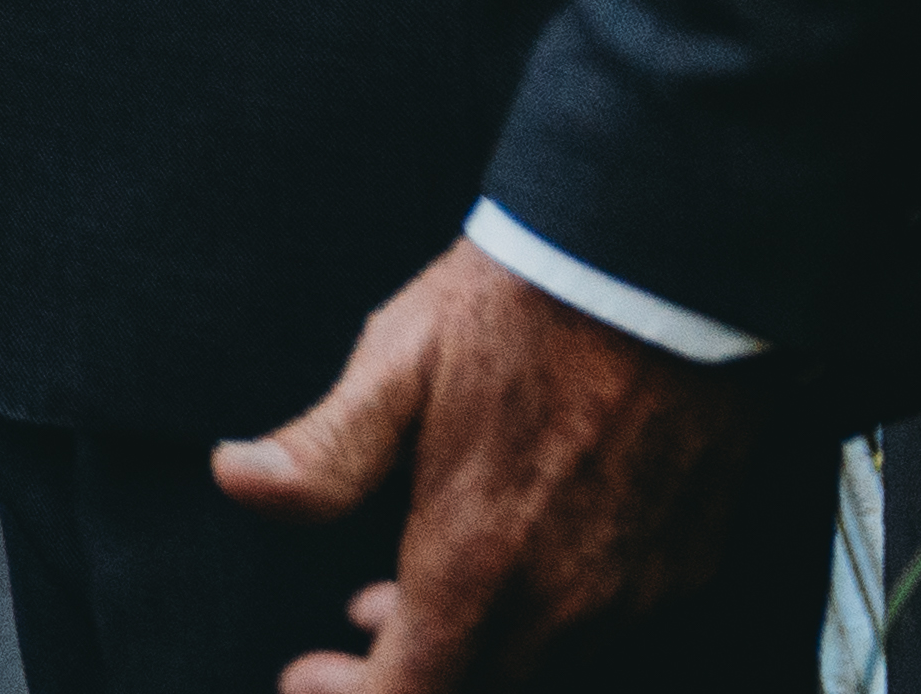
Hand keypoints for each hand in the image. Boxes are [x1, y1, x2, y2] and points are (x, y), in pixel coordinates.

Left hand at [216, 237, 773, 693]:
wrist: (661, 269)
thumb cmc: (518, 308)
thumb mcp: (396, 362)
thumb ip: (323, 450)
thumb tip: (236, 481)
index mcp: (479, 562)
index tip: (304, 676)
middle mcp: (565, 602)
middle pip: (474, 687)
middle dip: (403, 675)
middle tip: (350, 625)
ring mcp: (633, 593)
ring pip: (539, 665)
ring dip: (472, 646)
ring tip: (410, 592)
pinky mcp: (684, 569)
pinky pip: (604, 633)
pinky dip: (542, 622)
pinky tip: (513, 564)